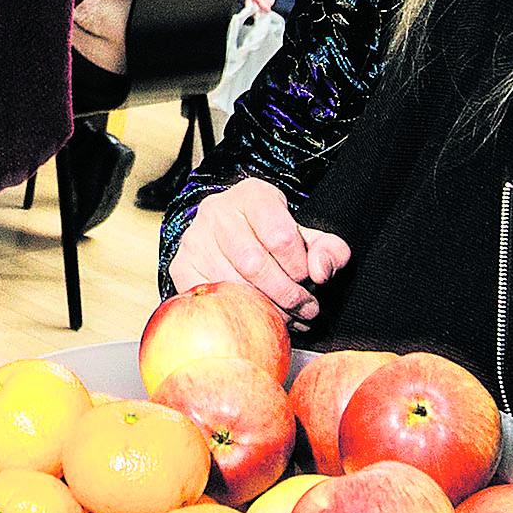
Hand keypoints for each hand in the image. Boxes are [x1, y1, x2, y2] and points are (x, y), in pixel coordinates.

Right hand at [167, 177, 347, 313]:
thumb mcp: (310, 238)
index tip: (311, 281)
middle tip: (305, 310)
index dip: (300, 268)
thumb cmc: (275, 238)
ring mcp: (194, 239)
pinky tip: (255, 317)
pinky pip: (209, 298)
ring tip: (286, 316)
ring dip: (265, 310)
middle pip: (254, 264)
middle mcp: (217, 211)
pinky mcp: (181, 266)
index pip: (281, 237)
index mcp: (253, 195)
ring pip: (231, 284)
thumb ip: (330, 251)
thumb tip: (320, 272)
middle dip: (287, 295)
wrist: (234, 235)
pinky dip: (236, 314)